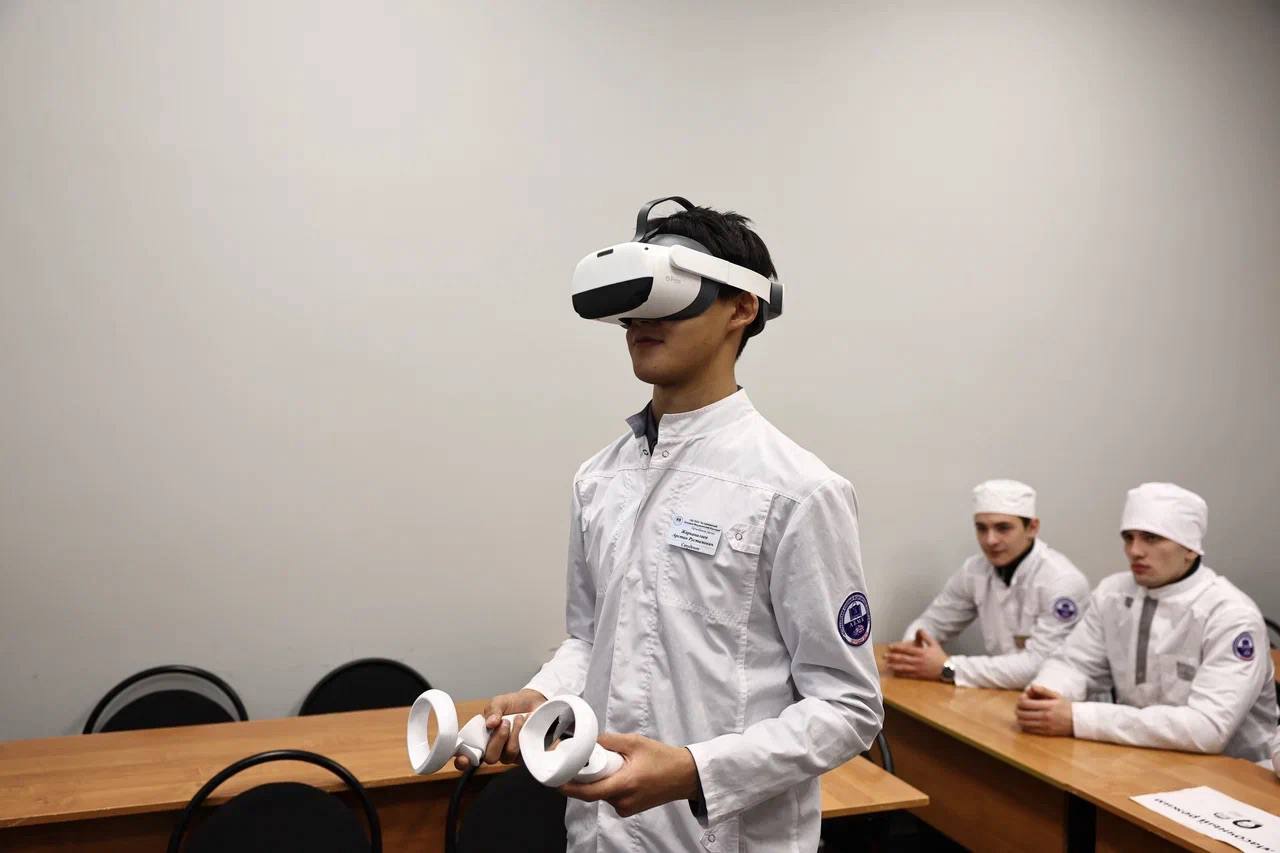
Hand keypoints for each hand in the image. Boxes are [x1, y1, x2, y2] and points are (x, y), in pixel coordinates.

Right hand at [454, 688, 545, 770]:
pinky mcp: (524, 755)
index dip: (463, 760)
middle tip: (505, 722)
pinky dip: (523, 734)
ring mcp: (509, 754)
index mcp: (482, 738)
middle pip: (490, 758)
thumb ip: (492, 710)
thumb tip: (490, 723)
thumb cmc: (512, 704)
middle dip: (498, 739)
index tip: (464, 757)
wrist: (533, 701)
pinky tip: (527, 722)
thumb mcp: (499, 702)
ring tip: (518, 717)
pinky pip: (522, 753)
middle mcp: (494, 749)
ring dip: (513, 734)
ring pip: (508, 755)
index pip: (469, 755)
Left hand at [560, 732, 699, 817]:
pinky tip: (618, 772)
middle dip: (584, 778)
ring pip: (602, 794)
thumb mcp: (635, 742)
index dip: (568, 787)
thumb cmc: (663, 758)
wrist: (685, 775)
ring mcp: (626, 808)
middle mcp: (622, 801)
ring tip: (608, 762)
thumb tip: (588, 740)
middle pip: (592, 792)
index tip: (554, 780)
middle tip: (579, 761)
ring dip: (599, 780)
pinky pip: (611, 796)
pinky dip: (609, 784)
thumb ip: (609, 741)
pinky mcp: (630, 809)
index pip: (587, 792)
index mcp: (624, 785)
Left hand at [885, 629, 946, 680]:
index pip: (906, 649)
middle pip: (903, 659)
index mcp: (921, 652)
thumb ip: (926, 636)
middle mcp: (918, 661)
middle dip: (892, 657)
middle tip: (884, 656)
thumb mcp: (934, 644)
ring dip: (894, 666)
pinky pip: (908, 675)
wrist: (947, 669)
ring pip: (904, 667)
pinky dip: (901, 674)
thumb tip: (919, 629)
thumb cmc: (940, 656)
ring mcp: (918, 669)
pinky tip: (895, 673)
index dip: (897, 648)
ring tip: (887, 665)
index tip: (889, 647)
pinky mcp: (919, 676)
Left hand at [1016, 684, 1073, 736]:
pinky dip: (1024, 724)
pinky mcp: (1045, 733)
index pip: (1025, 703)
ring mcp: (1045, 726)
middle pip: (1021, 713)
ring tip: (1024, 713)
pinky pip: (1028, 730)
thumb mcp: (1056, 696)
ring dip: (1020, 717)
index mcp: (1047, 706)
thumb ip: (1043, 690)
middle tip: (1021, 706)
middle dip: (1018, 708)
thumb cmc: (1066, 706)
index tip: (1023, 698)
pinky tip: (1028, 720)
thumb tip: (1031, 686)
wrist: (1077, 721)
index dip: (1020, 700)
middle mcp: (1045, 716)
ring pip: (1023, 722)